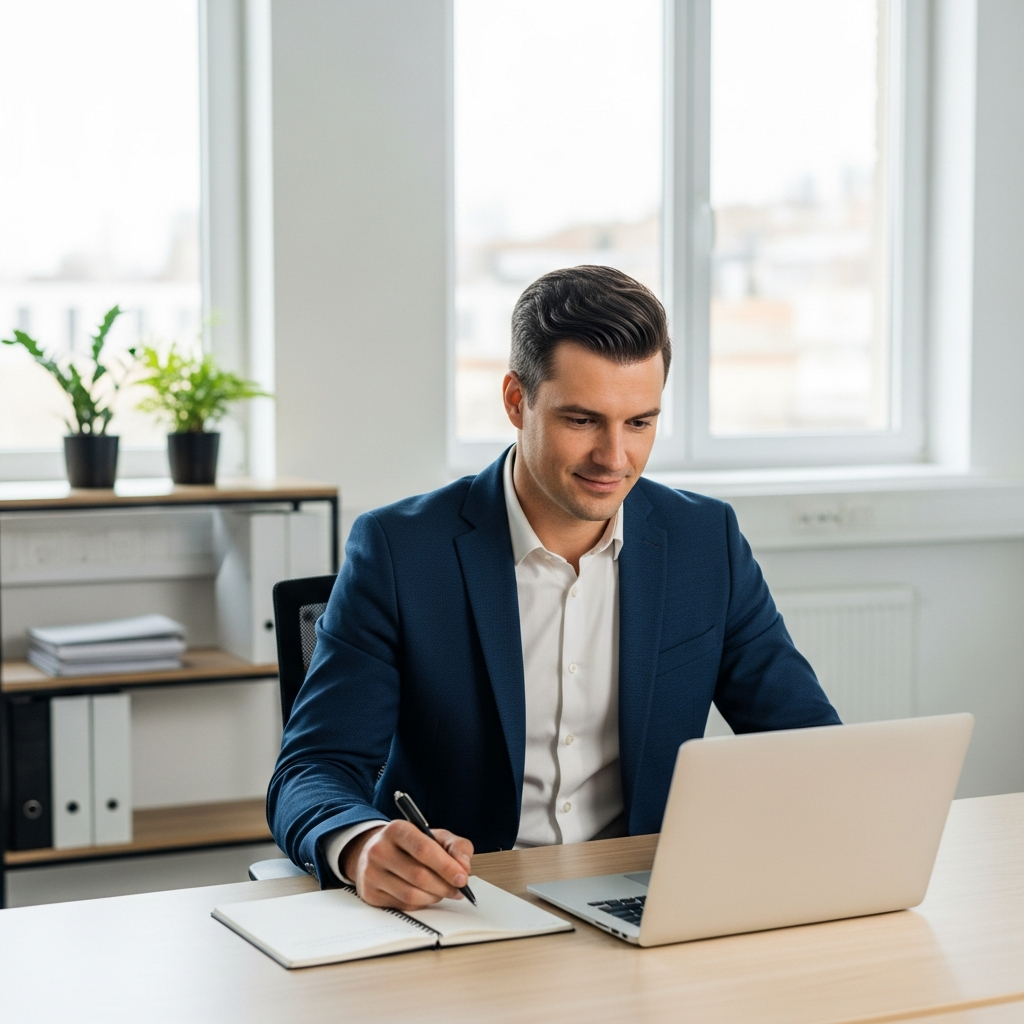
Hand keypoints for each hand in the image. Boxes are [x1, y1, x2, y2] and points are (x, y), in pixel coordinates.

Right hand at [341, 820, 473, 910]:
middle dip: (444, 886)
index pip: (424, 849)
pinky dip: (421, 904)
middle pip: (419, 875)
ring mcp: (371, 873)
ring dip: (434, 897)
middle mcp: (379, 850)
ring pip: (411, 894)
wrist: (375, 851)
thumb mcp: (435, 836)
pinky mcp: (370, 894)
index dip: (446, 866)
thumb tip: (464, 867)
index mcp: (397, 829)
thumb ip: (456, 846)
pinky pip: (403, 905)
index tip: (463, 878)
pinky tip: (427, 896)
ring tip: (444, 892)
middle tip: (459, 890)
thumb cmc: (410, 844)